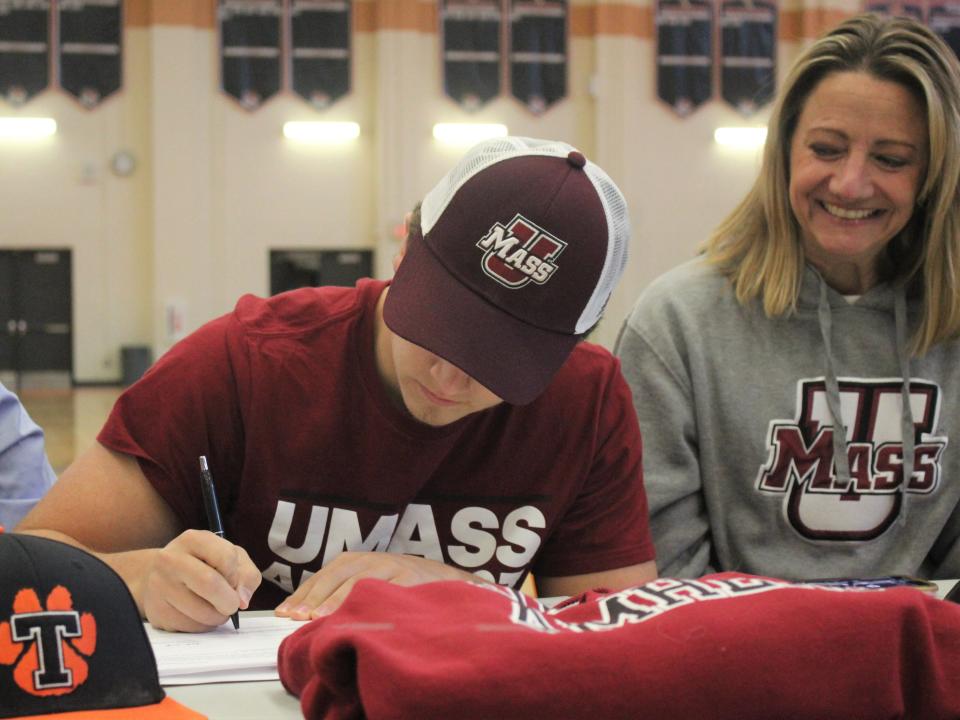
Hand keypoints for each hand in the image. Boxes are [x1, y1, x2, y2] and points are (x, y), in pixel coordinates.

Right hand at [141, 529, 260, 631]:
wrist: (159, 576)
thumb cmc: (202, 565)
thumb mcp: (229, 558)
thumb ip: (246, 575)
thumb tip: (242, 600)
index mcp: (193, 540)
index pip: (226, 557)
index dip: (236, 575)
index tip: (233, 582)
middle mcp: (171, 559)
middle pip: (210, 583)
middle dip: (229, 600)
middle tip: (231, 605)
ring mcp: (159, 586)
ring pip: (201, 612)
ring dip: (217, 617)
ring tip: (214, 608)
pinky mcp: (156, 611)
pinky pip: (189, 627)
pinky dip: (202, 626)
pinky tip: (198, 614)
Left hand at [274, 552, 478, 619]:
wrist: (445, 579)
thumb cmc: (399, 585)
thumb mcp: (368, 583)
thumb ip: (341, 593)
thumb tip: (304, 616)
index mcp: (357, 560)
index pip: (323, 576)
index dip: (302, 594)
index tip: (283, 613)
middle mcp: (372, 560)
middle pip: (336, 576)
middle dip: (314, 597)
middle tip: (295, 618)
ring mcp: (393, 568)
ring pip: (359, 582)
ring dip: (337, 599)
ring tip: (319, 618)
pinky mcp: (411, 580)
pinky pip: (388, 591)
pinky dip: (371, 601)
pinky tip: (358, 615)